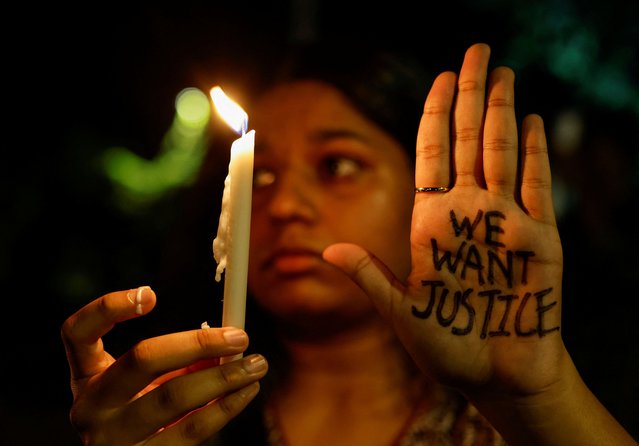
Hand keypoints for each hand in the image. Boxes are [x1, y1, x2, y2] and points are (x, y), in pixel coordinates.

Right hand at [61, 287, 267, 444]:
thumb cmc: (141, 416)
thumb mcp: (145, 386)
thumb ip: (174, 362)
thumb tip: (224, 346)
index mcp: (85, 379)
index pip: (77, 333)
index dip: (108, 307)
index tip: (151, 293)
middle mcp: (89, 409)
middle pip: (141, 360)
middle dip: (197, 343)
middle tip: (240, 336)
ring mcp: (111, 441)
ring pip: (172, 398)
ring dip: (222, 378)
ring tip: (256, 365)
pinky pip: (190, 431)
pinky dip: (224, 408)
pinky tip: (246, 393)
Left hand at [324, 43, 563, 397]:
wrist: (497, 377)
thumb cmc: (449, 348)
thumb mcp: (401, 311)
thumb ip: (370, 277)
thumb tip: (326, 252)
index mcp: (432, 223)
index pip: (433, 155)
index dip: (436, 116)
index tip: (439, 78)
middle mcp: (469, 213)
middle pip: (469, 140)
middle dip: (471, 94)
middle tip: (476, 51)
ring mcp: (505, 222)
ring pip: (503, 152)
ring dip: (501, 110)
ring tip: (501, 71)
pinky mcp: (540, 240)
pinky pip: (537, 187)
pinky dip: (534, 153)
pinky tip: (529, 119)